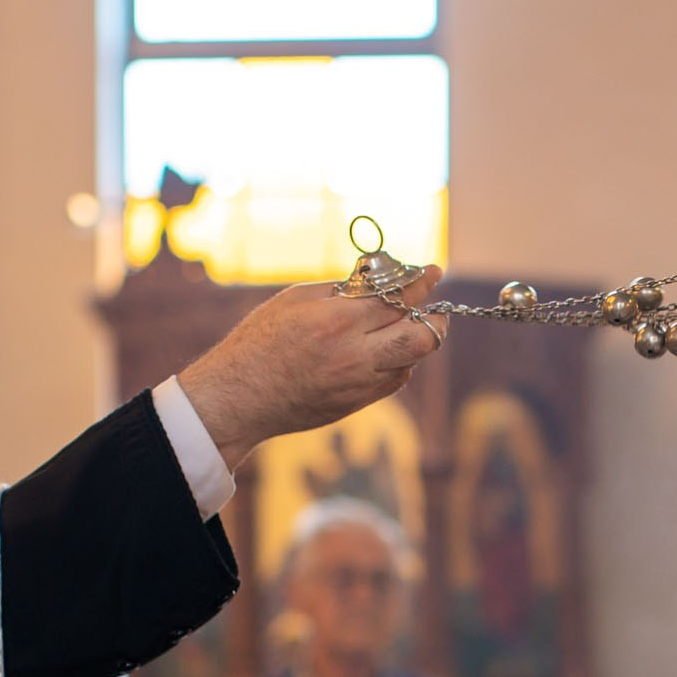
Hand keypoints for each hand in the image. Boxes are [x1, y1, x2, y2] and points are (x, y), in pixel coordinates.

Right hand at [176, 267, 447, 469]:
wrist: (240, 396)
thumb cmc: (261, 341)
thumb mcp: (296, 300)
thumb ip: (342, 289)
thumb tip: (378, 278)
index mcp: (337, 321)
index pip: (398, 298)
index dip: (422, 283)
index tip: (434, 272)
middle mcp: (355, 355)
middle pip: (422, 338)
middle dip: (436, 319)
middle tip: (434, 307)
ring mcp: (358, 384)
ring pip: (411, 361)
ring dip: (414, 341)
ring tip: (404, 326)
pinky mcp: (355, 404)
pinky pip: (393, 381)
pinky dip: (397, 362)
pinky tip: (384, 351)